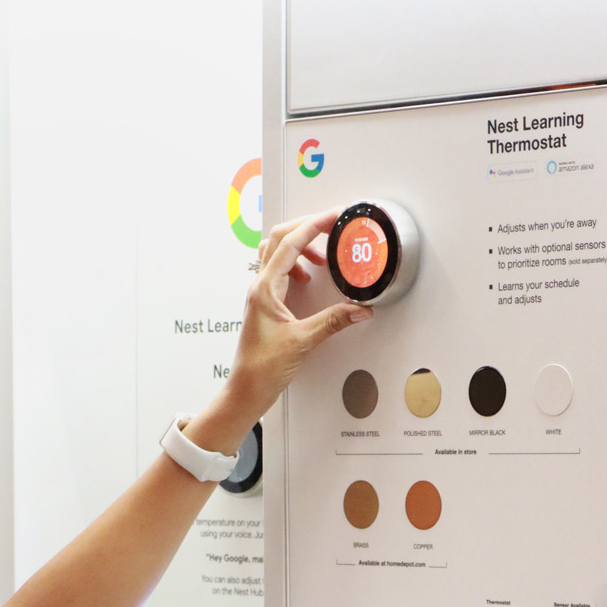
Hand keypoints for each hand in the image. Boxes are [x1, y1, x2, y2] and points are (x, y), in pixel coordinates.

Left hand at [183, 209, 371, 454]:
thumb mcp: (304, 341)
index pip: (289, 243)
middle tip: (330, 226)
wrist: (246, 389)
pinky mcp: (264, 304)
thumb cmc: (262, 368)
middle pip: (279, 239)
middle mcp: (259, 286)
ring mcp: (260, 294)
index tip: (333, 217)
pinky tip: (308, 279)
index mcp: (265, 288)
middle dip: (306, 227)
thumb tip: (359, 308)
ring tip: (322, 258)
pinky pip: (277, 271)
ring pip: (276, 253)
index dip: (313, 225)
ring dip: (300, 246)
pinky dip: (295, 265)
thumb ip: (334, 321)